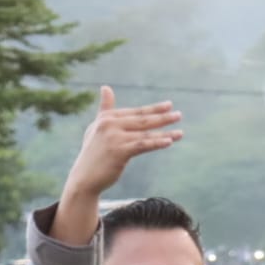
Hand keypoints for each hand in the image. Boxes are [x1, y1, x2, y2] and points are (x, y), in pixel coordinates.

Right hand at [65, 87, 182, 198]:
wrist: (84, 178)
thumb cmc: (93, 154)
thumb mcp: (97, 128)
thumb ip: (105, 109)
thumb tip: (106, 87)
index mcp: (106, 118)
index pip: (135, 112)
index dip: (153, 109)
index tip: (169, 106)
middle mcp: (109, 124)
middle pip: (142, 120)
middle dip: (162, 117)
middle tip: (179, 115)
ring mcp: (114, 137)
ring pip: (145, 133)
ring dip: (164, 133)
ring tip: (180, 133)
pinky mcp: (119, 151)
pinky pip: (142, 145)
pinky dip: (156, 143)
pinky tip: (169, 141)